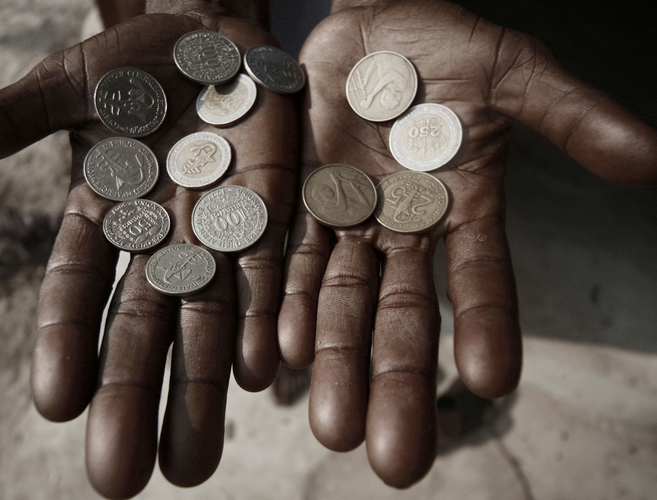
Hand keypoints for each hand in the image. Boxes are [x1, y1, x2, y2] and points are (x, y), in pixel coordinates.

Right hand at [0, 5, 296, 497]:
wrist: (220, 38)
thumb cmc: (141, 60)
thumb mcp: (73, 82)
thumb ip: (8, 117)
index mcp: (104, 215)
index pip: (76, 289)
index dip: (64, 341)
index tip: (54, 402)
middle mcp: (160, 240)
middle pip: (142, 327)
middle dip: (132, 395)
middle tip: (120, 477)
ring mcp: (220, 232)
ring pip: (208, 322)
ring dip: (202, 390)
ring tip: (192, 462)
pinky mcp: (273, 215)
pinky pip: (269, 274)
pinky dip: (263, 320)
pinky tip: (261, 372)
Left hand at [278, 0, 656, 487]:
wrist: (365, 29)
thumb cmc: (444, 45)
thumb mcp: (511, 69)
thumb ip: (570, 115)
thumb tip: (655, 161)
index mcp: (461, 206)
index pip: (480, 277)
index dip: (486, 324)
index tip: (491, 380)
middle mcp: (403, 229)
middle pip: (401, 316)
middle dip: (396, 381)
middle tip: (394, 458)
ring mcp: (346, 222)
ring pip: (340, 303)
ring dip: (333, 363)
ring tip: (332, 426)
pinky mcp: (297, 207)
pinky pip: (288, 263)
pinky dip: (281, 307)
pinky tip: (279, 356)